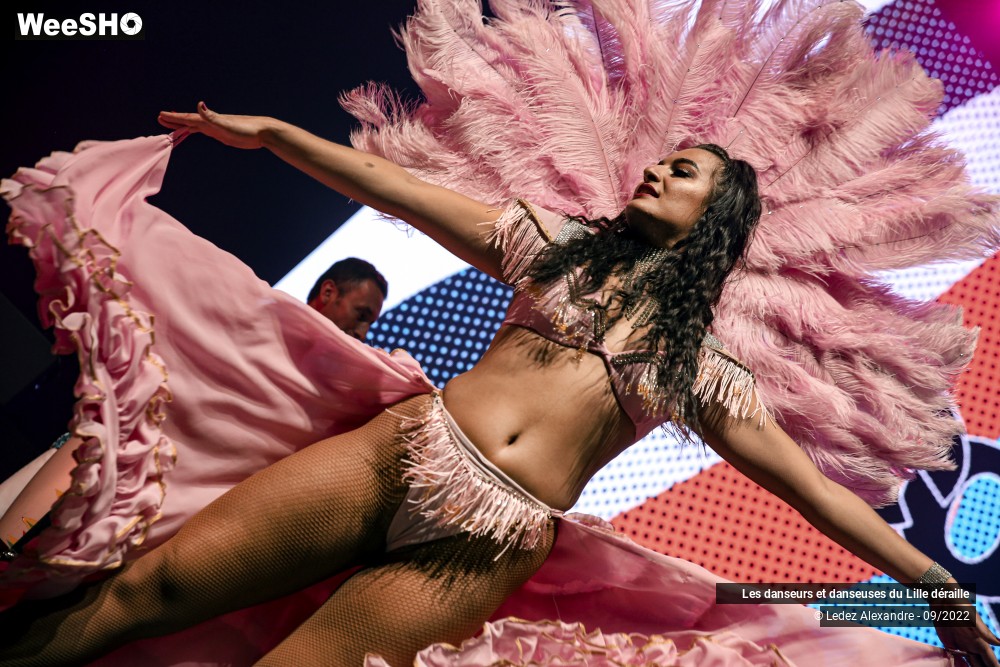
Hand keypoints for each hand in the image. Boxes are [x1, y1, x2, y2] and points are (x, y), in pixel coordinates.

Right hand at [157, 102, 273, 148]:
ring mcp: (217, 128)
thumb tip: (199, 104)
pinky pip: (206, 131)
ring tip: (173, 124)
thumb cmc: (247, 129)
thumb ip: (211, 116)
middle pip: (189, 120)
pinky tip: (195, 130)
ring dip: (184, 124)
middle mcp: (212, 122)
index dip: (174, 117)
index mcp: (210, 120)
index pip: (188, 118)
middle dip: (175, 119)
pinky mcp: (223, 135)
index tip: (160, 115)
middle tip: (160, 117)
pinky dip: (197, 130)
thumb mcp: (227, 124)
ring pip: (196, 126)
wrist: (263, 132)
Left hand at [935, 607, 999, 666]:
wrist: (942, 596)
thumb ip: (984, 631)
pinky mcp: (949, 643)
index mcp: (980, 642)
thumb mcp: (971, 617)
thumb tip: (999, 644)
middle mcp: (972, 646)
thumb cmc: (959, 605)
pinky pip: (957, 658)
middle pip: (981, 664)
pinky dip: (960, 665)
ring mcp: (961, 645)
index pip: (990, 661)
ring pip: (971, 662)